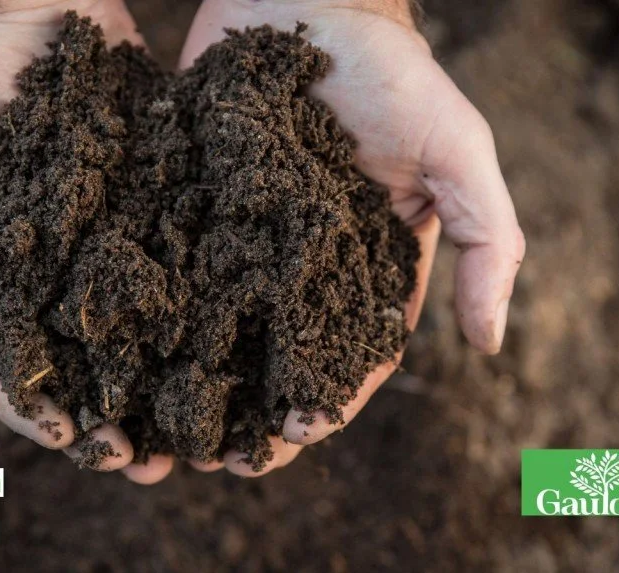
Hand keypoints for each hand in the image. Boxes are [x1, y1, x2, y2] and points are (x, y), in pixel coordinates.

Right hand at [0, 0, 149, 473]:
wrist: (21, 16)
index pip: (9, 369)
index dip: (40, 413)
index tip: (79, 442)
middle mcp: (47, 278)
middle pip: (82, 367)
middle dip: (113, 419)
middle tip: (152, 462)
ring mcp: (101, 248)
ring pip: (135, 334)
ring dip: (162, 388)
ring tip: (196, 429)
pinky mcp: (148, 211)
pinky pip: (173, 271)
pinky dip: (196, 316)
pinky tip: (224, 350)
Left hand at [167, 0, 525, 477]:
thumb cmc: (393, 73)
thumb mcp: (460, 152)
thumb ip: (490, 243)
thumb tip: (492, 346)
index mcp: (364, 264)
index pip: (346, 351)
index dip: (322, 400)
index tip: (291, 439)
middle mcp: (299, 262)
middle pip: (273, 355)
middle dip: (248, 411)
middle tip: (217, 459)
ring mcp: (240, 237)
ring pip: (214, 327)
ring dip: (193, 383)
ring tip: (164, 430)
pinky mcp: (191, 205)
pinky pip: (170, 268)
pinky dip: (152, 316)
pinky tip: (126, 354)